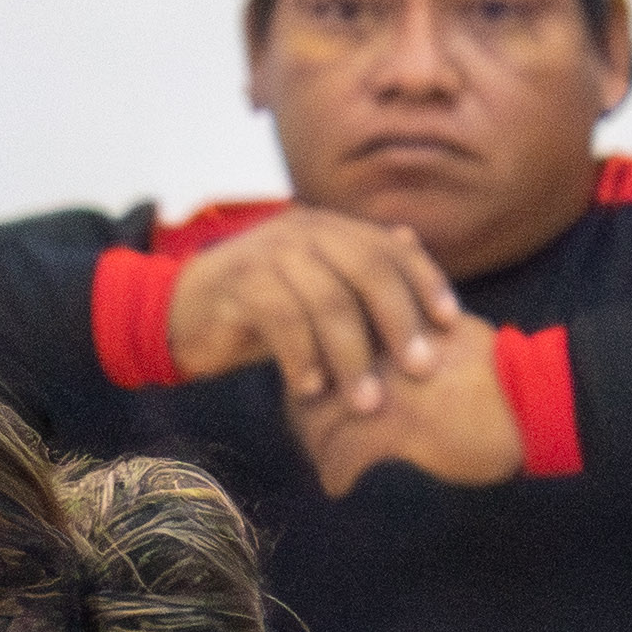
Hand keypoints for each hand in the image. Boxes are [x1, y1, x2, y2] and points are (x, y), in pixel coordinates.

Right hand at [163, 205, 464, 409]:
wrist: (181, 314)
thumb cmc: (259, 311)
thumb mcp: (316, 294)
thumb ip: (359, 283)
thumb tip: (412, 255)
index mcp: (329, 230)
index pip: (390, 247)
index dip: (425, 282)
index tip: (450, 324)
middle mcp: (303, 232)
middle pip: (367, 269)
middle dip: (398, 322)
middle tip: (420, 369)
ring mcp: (268, 254)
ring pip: (327, 300)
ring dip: (351, 356)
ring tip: (364, 401)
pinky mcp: (238, 282)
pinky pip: (282, 319)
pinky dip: (301, 358)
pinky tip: (309, 390)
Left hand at [290, 316, 525, 496]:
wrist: (537, 401)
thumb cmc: (497, 364)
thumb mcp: (447, 313)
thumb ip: (409, 296)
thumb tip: (400, 238)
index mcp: (386, 318)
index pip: (318, 339)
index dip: (311, 371)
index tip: (315, 395)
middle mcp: (376, 349)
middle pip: (311, 382)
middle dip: (305, 414)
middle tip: (312, 439)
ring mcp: (383, 387)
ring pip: (318, 421)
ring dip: (317, 449)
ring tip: (326, 464)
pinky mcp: (395, 427)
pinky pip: (342, 456)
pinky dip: (336, 475)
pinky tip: (340, 486)